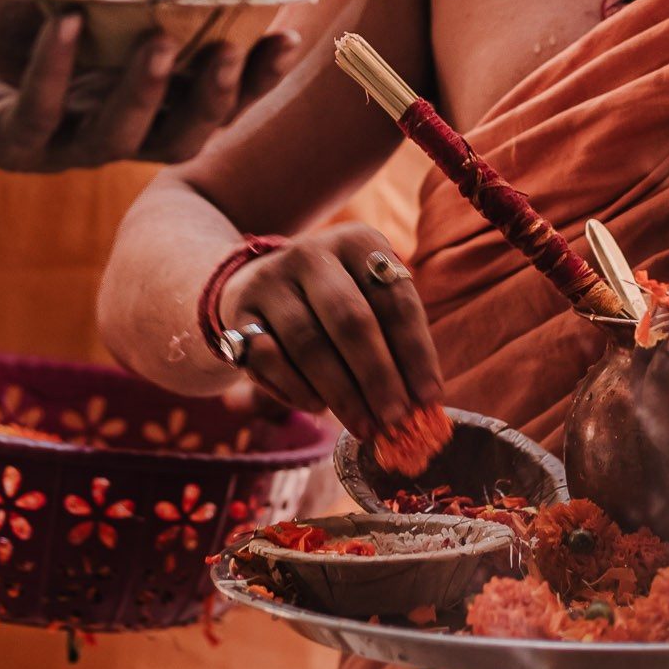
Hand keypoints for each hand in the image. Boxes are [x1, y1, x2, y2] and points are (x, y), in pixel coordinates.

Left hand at [0, 0, 300, 173]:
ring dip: (145, 92)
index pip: (211, 100)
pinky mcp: (0, 142)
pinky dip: (54, 71)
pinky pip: (36, 117)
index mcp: (138, 95)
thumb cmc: (6, 13)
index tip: (288, 37)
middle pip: (179, 137)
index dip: (253, 79)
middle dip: (215, 99)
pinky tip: (65, 25)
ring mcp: (54, 143)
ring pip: (116, 140)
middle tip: (234, 51)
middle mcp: (105, 129)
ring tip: (159, 39)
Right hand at [210, 224, 445, 446]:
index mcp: (357, 242)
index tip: (430, 397)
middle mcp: (312, 252)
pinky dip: (297, 389)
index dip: (416, 352)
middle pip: (351, 320)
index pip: (395, 300)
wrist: (257, 283)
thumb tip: (421, 401)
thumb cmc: (332, 301)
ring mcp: (270, 280)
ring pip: (310, 343)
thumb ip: (393, 340)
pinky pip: (269, 358)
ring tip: (364, 425)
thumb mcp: (366, 298)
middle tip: (395, 419)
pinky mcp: (238, 312)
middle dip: (378, 376)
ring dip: (341, 392)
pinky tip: (319, 407)